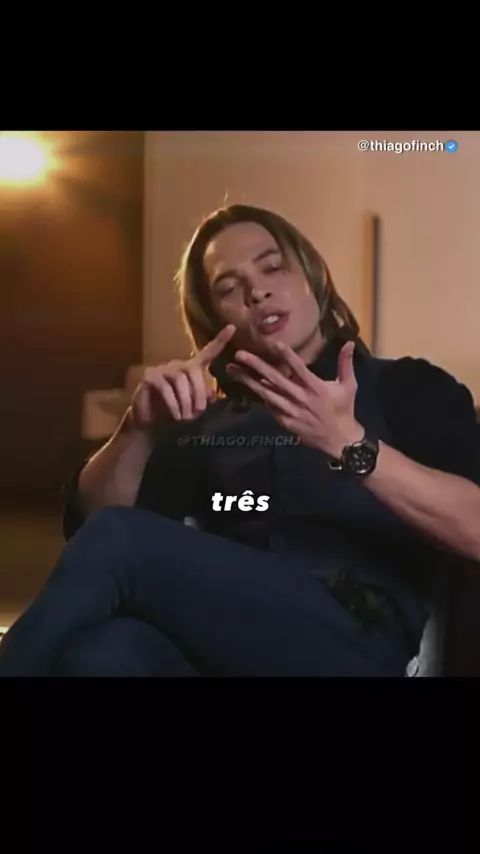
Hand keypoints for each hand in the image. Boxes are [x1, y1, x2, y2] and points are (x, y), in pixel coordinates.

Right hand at [130, 325, 235, 429]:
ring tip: (187, 417)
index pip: (208, 352)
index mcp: (192, 369)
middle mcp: (178, 365)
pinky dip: (173, 404)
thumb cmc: (174, 413)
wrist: (150, 423)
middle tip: (199, 411)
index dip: (220, 340)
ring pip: (180, 379)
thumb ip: (204, 398)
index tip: (232, 327)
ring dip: (186, 400)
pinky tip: (177, 415)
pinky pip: (165, 387)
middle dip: (200, 391)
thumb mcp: (194, 407)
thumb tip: (211, 396)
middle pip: (194, 370)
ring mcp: (163, 369)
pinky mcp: (150, 377)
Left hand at [226, 340, 363, 457]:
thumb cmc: (343, 409)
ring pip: (266, 394)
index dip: (287, 356)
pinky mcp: (285, 421)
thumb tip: (349, 342)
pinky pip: (270, 406)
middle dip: (256, 366)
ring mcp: (291, 411)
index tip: (274, 344)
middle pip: (275, 380)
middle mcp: (301, 399)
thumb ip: (346, 363)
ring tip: (232, 370)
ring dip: (249, 381)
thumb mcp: (349, 385)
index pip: (299, 369)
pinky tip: (247, 384)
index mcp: (316, 388)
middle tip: (239, 354)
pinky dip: (260, 395)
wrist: (339, 440)